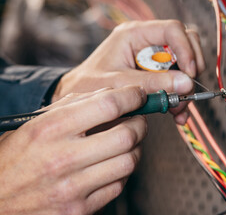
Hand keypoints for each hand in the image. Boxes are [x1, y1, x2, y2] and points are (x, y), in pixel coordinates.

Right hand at [0, 86, 146, 213]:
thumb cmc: (14, 157)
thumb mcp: (35, 123)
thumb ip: (73, 104)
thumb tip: (112, 93)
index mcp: (50, 130)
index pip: (108, 106)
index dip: (132, 97)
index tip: (139, 96)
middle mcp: (63, 158)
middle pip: (126, 135)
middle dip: (140, 123)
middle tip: (138, 120)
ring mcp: (72, 188)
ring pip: (129, 162)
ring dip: (135, 148)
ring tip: (127, 142)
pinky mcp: (79, 210)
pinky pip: (118, 186)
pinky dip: (122, 171)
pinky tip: (113, 164)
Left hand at [52, 20, 204, 123]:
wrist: (78, 98)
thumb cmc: (88, 84)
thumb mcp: (119, 84)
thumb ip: (152, 83)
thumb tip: (185, 83)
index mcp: (134, 34)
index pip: (173, 30)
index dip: (186, 49)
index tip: (189, 73)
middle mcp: (146, 42)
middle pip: (185, 42)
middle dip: (191, 67)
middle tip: (186, 89)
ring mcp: (152, 58)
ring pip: (183, 64)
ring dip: (185, 87)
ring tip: (178, 109)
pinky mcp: (154, 74)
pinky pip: (176, 81)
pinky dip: (179, 97)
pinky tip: (176, 114)